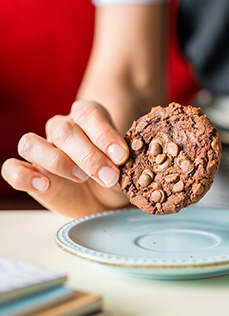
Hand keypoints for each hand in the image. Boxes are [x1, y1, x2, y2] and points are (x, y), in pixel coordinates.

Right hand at [1, 100, 130, 217]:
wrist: (106, 200)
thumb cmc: (117, 175)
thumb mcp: (128, 167)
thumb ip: (125, 162)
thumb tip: (127, 162)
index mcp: (88, 118)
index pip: (88, 114)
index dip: (104, 134)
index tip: (121, 156)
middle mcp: (62, 129)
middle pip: (63, 130)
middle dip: (88, 155)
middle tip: (109, 175)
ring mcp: (42, 150)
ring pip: (31, 143)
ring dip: (57, 161)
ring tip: (81, 177)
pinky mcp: (29, 173)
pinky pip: (12, 168)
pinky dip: (23, 176)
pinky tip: (44, 185)